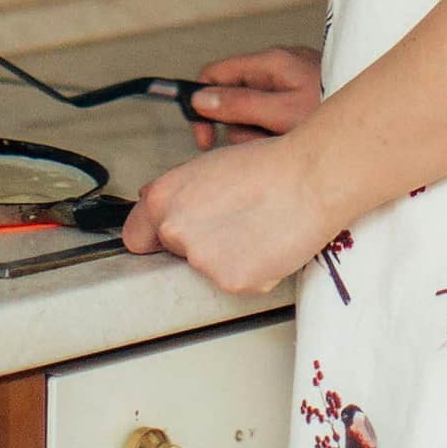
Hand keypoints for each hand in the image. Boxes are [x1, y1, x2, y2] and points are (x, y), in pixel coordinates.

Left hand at [121, 134, 342, 296]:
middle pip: (174, 252)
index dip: (155, 236)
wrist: (310, 178)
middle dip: (197, 243)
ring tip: (254, 228)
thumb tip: (159, 205)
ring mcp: (202, 259)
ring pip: (206, 269)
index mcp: (163, 198)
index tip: (165, 239)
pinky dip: (249, 270)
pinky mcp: (231, 281)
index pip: (136, 235)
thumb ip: (178, 192)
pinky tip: (265, 244)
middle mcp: (175, 229)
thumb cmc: (269, 166)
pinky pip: (234, 282)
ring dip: (224, 257)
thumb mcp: (210, 165)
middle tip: (231, 223)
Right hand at [187, 45, 322, 148]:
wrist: (382, 118)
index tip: (204, 138)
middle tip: (258, 145)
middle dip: (237, 128)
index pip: (213, 73)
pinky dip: (276, 135)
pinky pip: (273, 118)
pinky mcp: (299, 99)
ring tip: (285, 143)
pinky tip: (294, 143)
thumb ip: (240, 105)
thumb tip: (198, 99)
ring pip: (251, 113)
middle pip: (230, 98)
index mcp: (268, 62)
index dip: (199, 104)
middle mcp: (275, 67)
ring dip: (259, 135)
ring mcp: (288, 83)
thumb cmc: (335, 111)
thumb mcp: (282, 114)